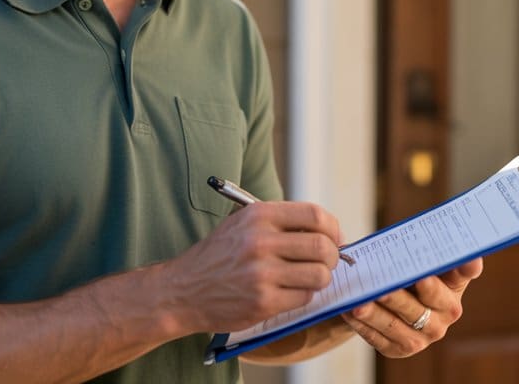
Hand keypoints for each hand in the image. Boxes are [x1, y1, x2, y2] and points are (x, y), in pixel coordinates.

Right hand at [165, 201, 342, 333]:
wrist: (184, 289)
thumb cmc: (220, 255)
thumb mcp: (243, 224)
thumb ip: (281, 222)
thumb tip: (328, 232)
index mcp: (258, 215)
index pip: (316, 216)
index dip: (333, 229)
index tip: (334, 238)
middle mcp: (260, 241)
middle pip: (323, 246)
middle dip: (333, 256)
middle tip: (326, 262)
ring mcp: (261, 273)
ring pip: (319, 275)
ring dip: (320, 278)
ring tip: (308, 278)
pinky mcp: (263, 301)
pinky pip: (304, 297)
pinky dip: (303, 295)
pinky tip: (289, 291)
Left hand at [340, 257, 482, 357]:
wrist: (389, 299)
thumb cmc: (405, 271)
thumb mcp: (414, 256)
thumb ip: (417, 247)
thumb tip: (403, 238)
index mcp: (453, 286)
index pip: (461, 275)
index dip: (454, 272)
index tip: (426, 275)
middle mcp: (445, 315)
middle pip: (421, 308)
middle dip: (398, 299)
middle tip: (381, 290)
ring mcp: (424, 336)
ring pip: (397, 326)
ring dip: (376, 315)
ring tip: (358, 305)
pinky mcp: (400, 349)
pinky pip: (379, 338)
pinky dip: (363, 325)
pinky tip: (350, 312)